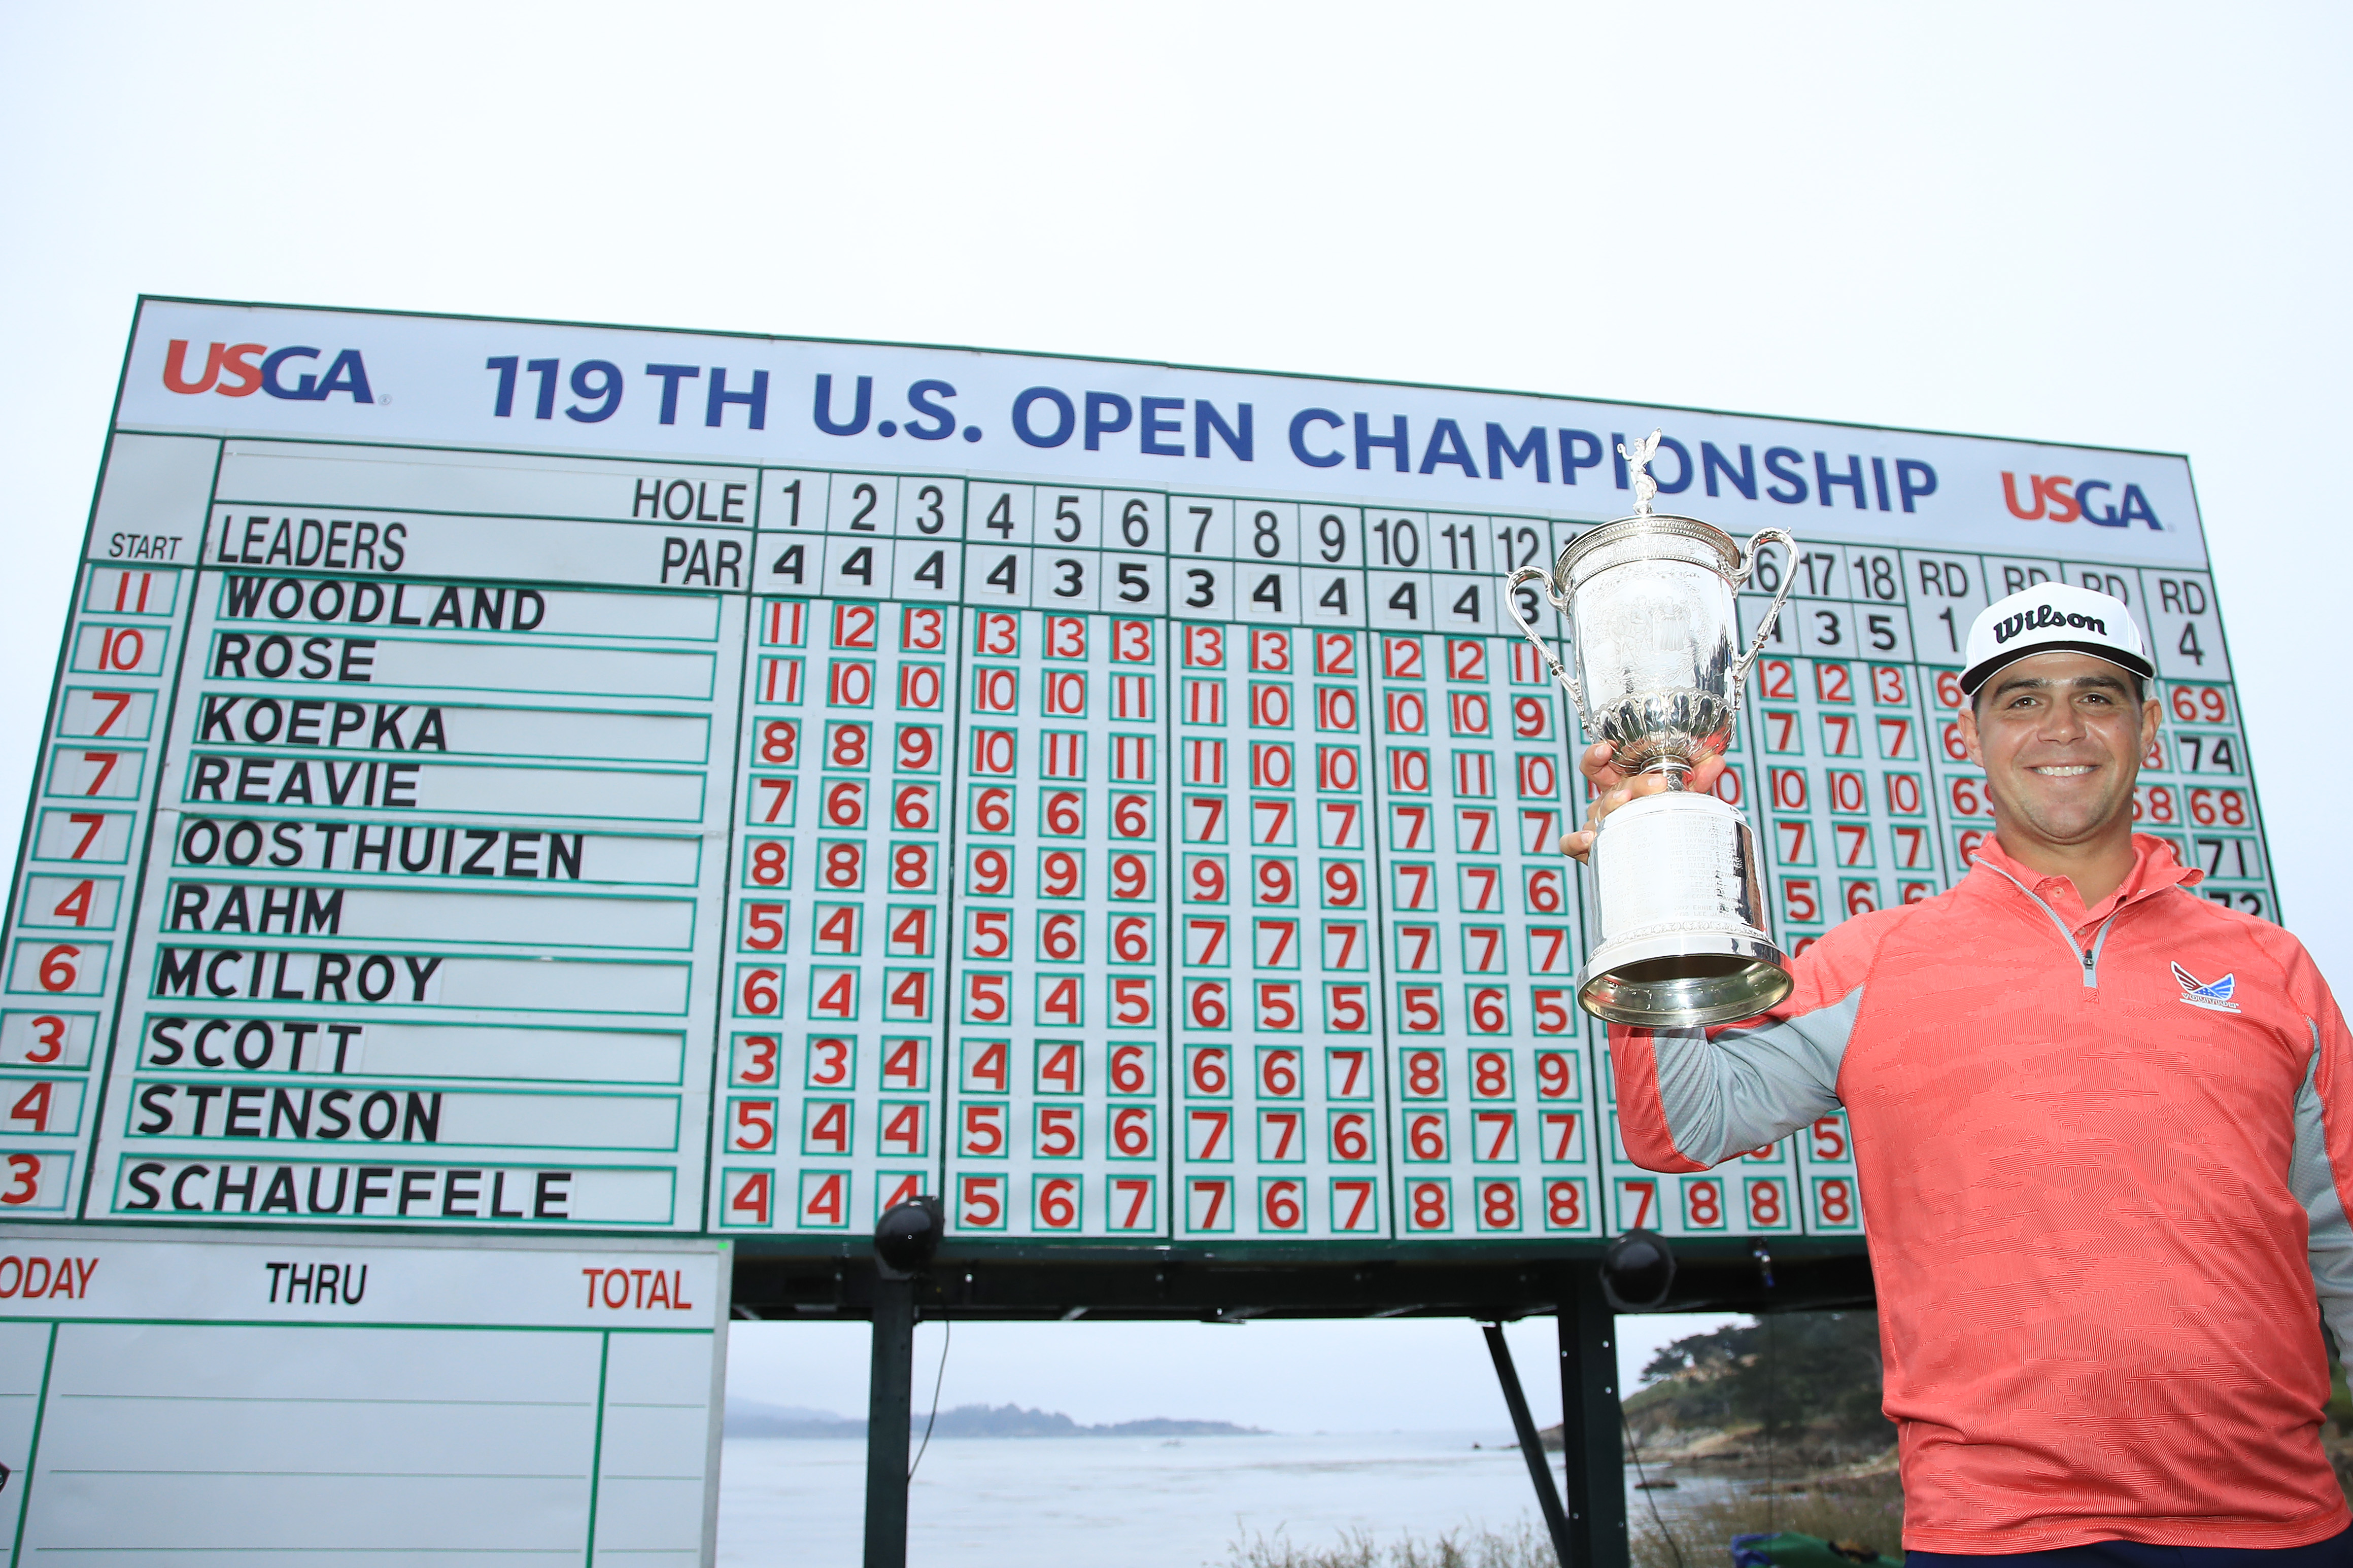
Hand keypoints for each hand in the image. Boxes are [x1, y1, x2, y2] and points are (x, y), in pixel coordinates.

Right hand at [1556, 743, 1726, 862]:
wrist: (1667, 860)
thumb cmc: (1667, 819)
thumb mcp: (1684, 796)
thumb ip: (1697, 778)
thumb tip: (1717, 761)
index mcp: (1620, 785)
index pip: (1598, 765)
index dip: (1597, 755)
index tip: (1607, 748)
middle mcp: (1606, 803)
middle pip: (1608, 788)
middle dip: (1631, 784)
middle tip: (1656, 786)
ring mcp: (1598, 826)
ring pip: (1594, 813)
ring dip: (1609, 807)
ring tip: (1625, 804)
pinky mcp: (1592, 850)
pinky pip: (1571, 844)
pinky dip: (1576, 840)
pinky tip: (1590, 839)